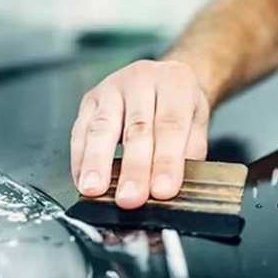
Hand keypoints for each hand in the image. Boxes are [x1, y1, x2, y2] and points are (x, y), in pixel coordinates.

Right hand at [70, 59, 210, 207]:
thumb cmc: (180, 106)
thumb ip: (188, 155)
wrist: (164, 79)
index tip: (162, 191)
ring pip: (102, 127)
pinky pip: (80, 131)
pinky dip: (80, 159)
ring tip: (95, 190)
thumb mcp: (197, 125)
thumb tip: (172, 189)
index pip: (170, 126)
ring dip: (97, 163)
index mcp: (175, 85)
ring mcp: (112, 88)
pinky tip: (83, 180)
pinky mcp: (89, 100)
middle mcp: (142, 80)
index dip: (166, 161)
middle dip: (133, 168)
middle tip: (130, 198)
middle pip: (136, 128)